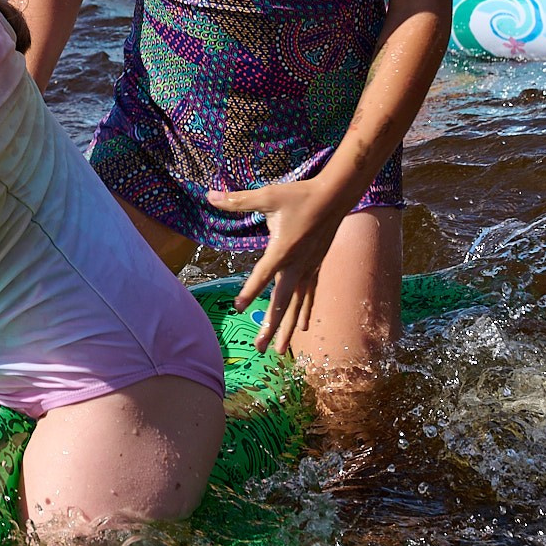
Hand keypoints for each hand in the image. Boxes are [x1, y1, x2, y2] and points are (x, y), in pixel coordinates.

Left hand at [209, 176, 352, 355]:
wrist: (335, 196)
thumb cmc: (300, 195)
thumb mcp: (268, 195)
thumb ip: (239, 200)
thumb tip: (210, 195)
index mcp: (283, 250)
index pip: (262, 275)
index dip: (250, 292)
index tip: (237, 307)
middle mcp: (297, 265)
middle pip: (282, 302)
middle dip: (270, 327)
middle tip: (259, 348)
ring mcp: (309, 269)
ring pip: (297, 305)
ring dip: (287, 328)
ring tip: (278, 350)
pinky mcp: (317, 267)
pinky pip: (310, 295)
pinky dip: (305, 312)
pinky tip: (304, 329)